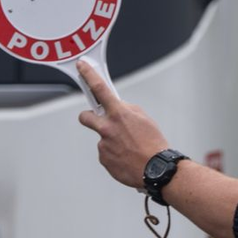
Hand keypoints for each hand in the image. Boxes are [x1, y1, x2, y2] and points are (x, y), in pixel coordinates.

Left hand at [76, 61, 169, 188]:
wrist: (156, 170)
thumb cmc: (153, 144)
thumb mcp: (144, 118)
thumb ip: (127, 110)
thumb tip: (118, 108)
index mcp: (119, 114)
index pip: (99, 88)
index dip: (88, 75)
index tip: (81, 67)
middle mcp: (107, 128)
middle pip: (85, 116)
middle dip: (89, 117)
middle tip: (100, 121)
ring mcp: (103, 144)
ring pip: (101, 138)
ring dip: (111, 141)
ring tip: (128, 148)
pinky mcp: (104, 158)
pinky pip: (106, 153)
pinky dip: (114, 154)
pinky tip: (126, 157)